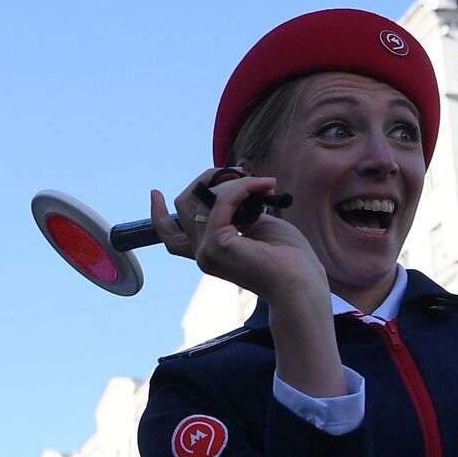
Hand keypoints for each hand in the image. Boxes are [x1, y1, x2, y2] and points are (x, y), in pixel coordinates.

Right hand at [150, 170, 326, 305]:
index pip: (171, 235)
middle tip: (241, 172)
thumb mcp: (258, 226)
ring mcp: (206, 251)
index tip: (155, 192)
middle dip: (208, 181)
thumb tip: (228, 185)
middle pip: (184, 205)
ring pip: (201, 198)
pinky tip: (262, 185)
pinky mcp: (217, 244)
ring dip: (234, 181)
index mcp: (210, 253)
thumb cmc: (290, 259)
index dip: (158, 214)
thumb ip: (238, 209)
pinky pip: (222, 200)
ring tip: (263, 183)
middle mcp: (202, 254)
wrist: (302, 283)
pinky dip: (241, 187)